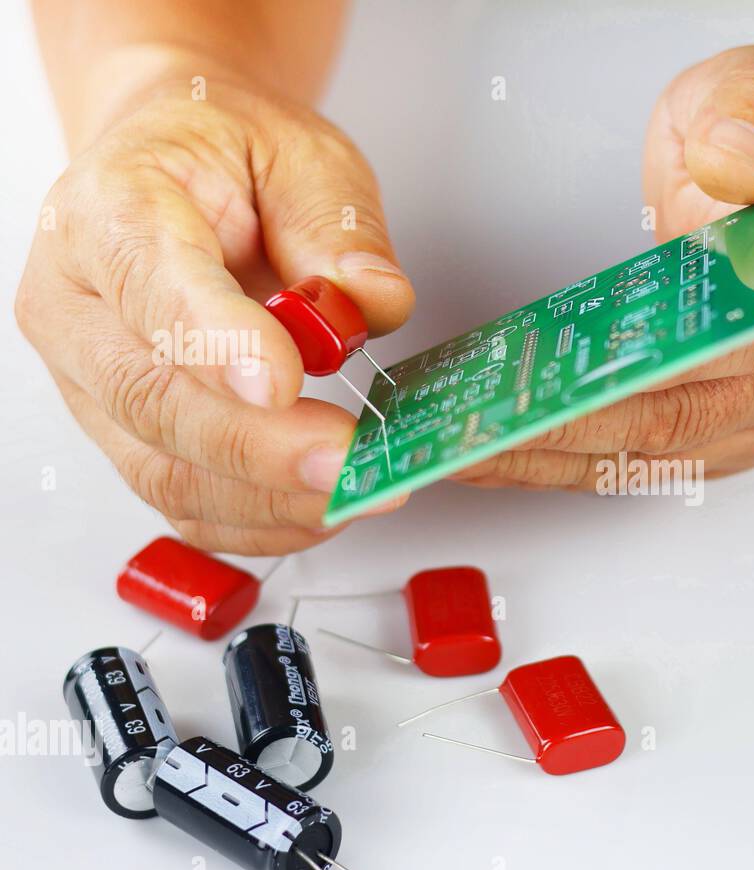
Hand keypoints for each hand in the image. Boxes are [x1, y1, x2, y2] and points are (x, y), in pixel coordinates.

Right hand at [15, 64, 414, 552]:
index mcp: (110, 210)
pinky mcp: (126, 437)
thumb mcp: (304, 159)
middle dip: (259, 447)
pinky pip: (184, 505)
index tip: (282, 380)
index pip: (147, 283)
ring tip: (359, 489)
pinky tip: (324, 506)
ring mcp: (92, 382)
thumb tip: (371, 299)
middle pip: (149, 399)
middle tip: (350, 461)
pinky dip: (261, 522)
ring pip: (164, 470)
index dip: (213, 342)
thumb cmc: (232, 165)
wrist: (183, 178)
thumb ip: (337, 228)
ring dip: (269, 499)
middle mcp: (78, 305)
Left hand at [455, 45, 753, 490]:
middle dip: (562, 435)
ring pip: (653, 458)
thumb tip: (729, 163)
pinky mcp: (734, 435)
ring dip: (556, 462)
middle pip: (673, 427)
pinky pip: (651, 460)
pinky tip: (512, 447)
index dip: (631, 380)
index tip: (548, 389)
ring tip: (466, 447)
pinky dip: (578, 460)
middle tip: (470, 433)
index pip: (721, 355)